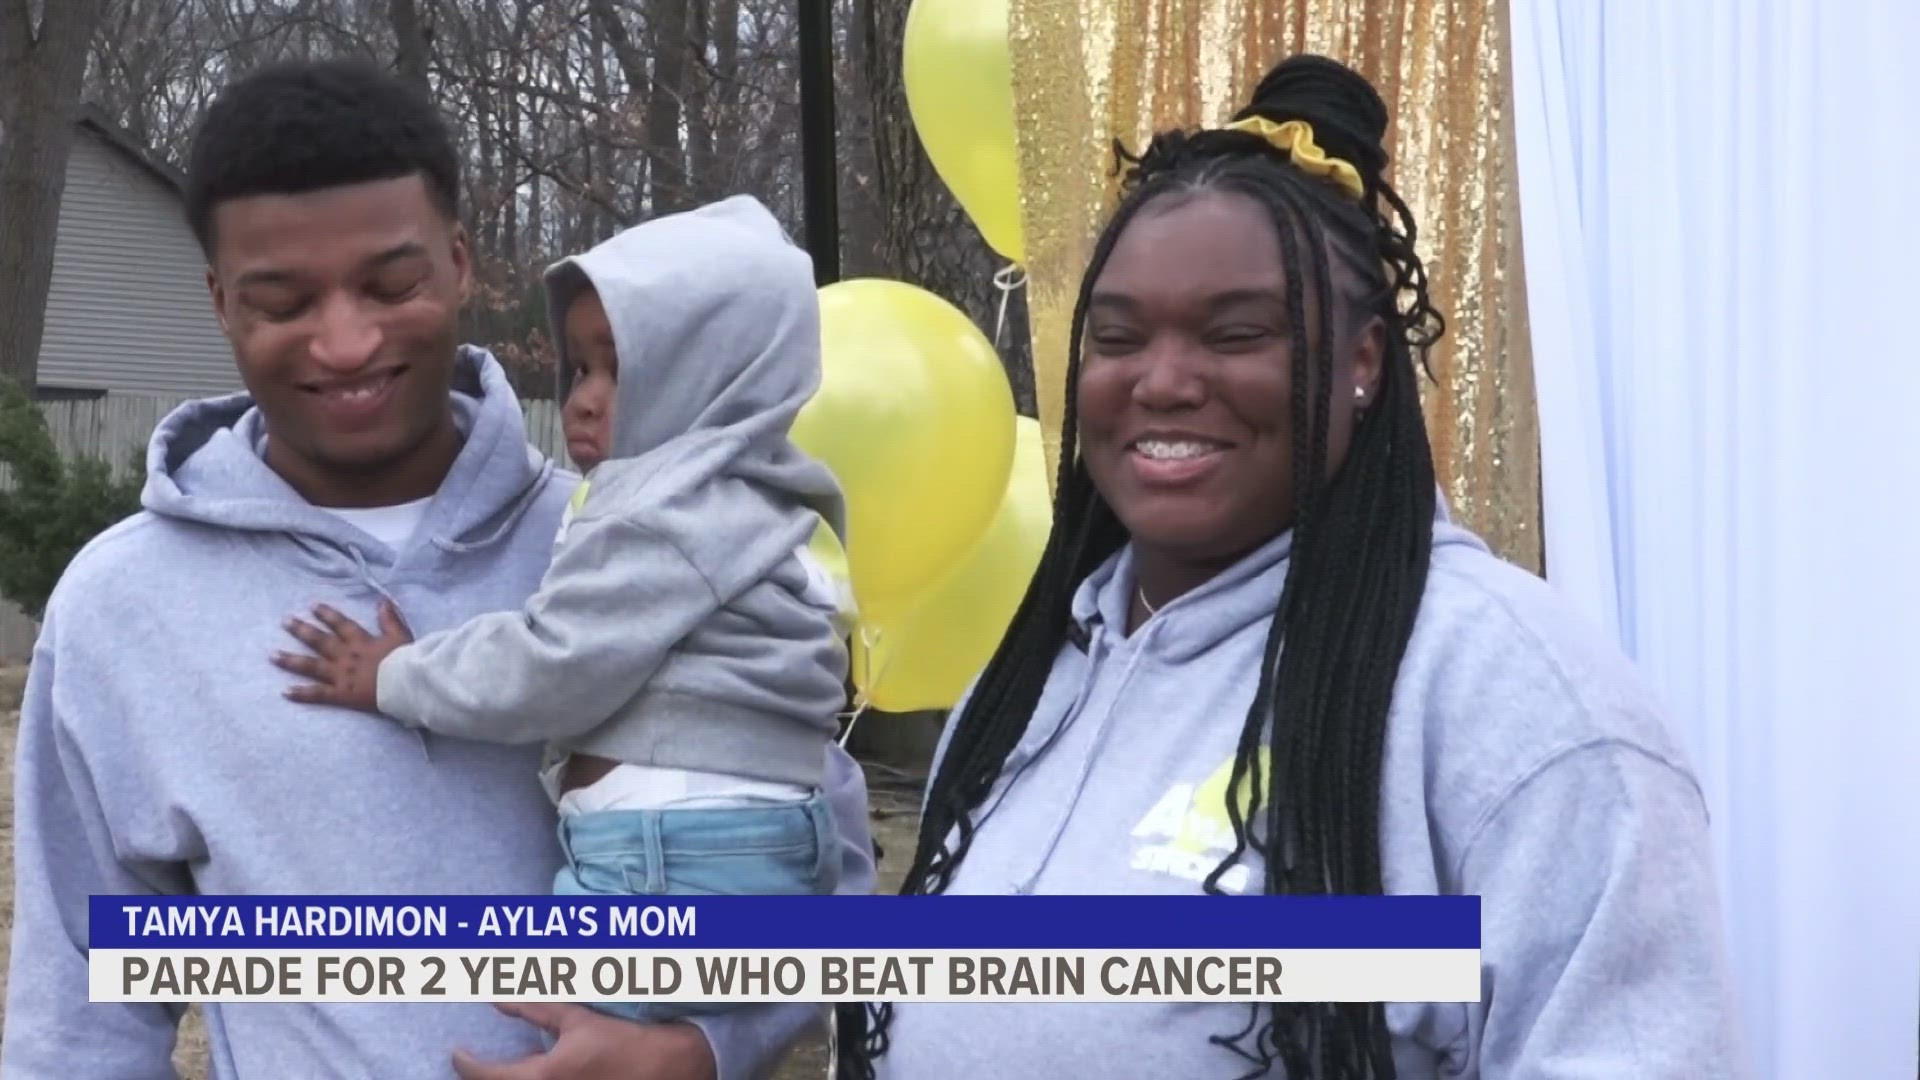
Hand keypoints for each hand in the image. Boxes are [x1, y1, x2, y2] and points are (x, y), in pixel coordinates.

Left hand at [270, 601, 412, 712]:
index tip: (311, 606)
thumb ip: (390, 618)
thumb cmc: (406, 661)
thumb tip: (382, 600)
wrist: (406, 685)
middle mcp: (346, 656)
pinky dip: (302, 693)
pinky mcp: (341, 694)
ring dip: (291, 660)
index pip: (340, 624)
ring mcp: (341, 675)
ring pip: (312, 666)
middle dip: (301, 630)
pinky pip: (318, 694)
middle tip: (285, 621)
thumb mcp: (400, 635)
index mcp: (361, 641)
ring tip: (273, 656)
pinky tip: (285, 692)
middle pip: (320, 641)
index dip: (326, 615)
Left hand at [452, 1002, 718, 1079]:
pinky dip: (529, 1078)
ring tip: (498, 1068)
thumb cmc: (622, 1040)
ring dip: (508, 1076)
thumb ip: (534, 1008)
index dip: (466, 1064)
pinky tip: (535, 1071)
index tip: (456, 1052)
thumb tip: (497, 997)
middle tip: (471, 1061)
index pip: (488, 1076)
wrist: (668, 1067)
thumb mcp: (577, 1019)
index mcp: (545, 1076)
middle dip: (482, 1075)